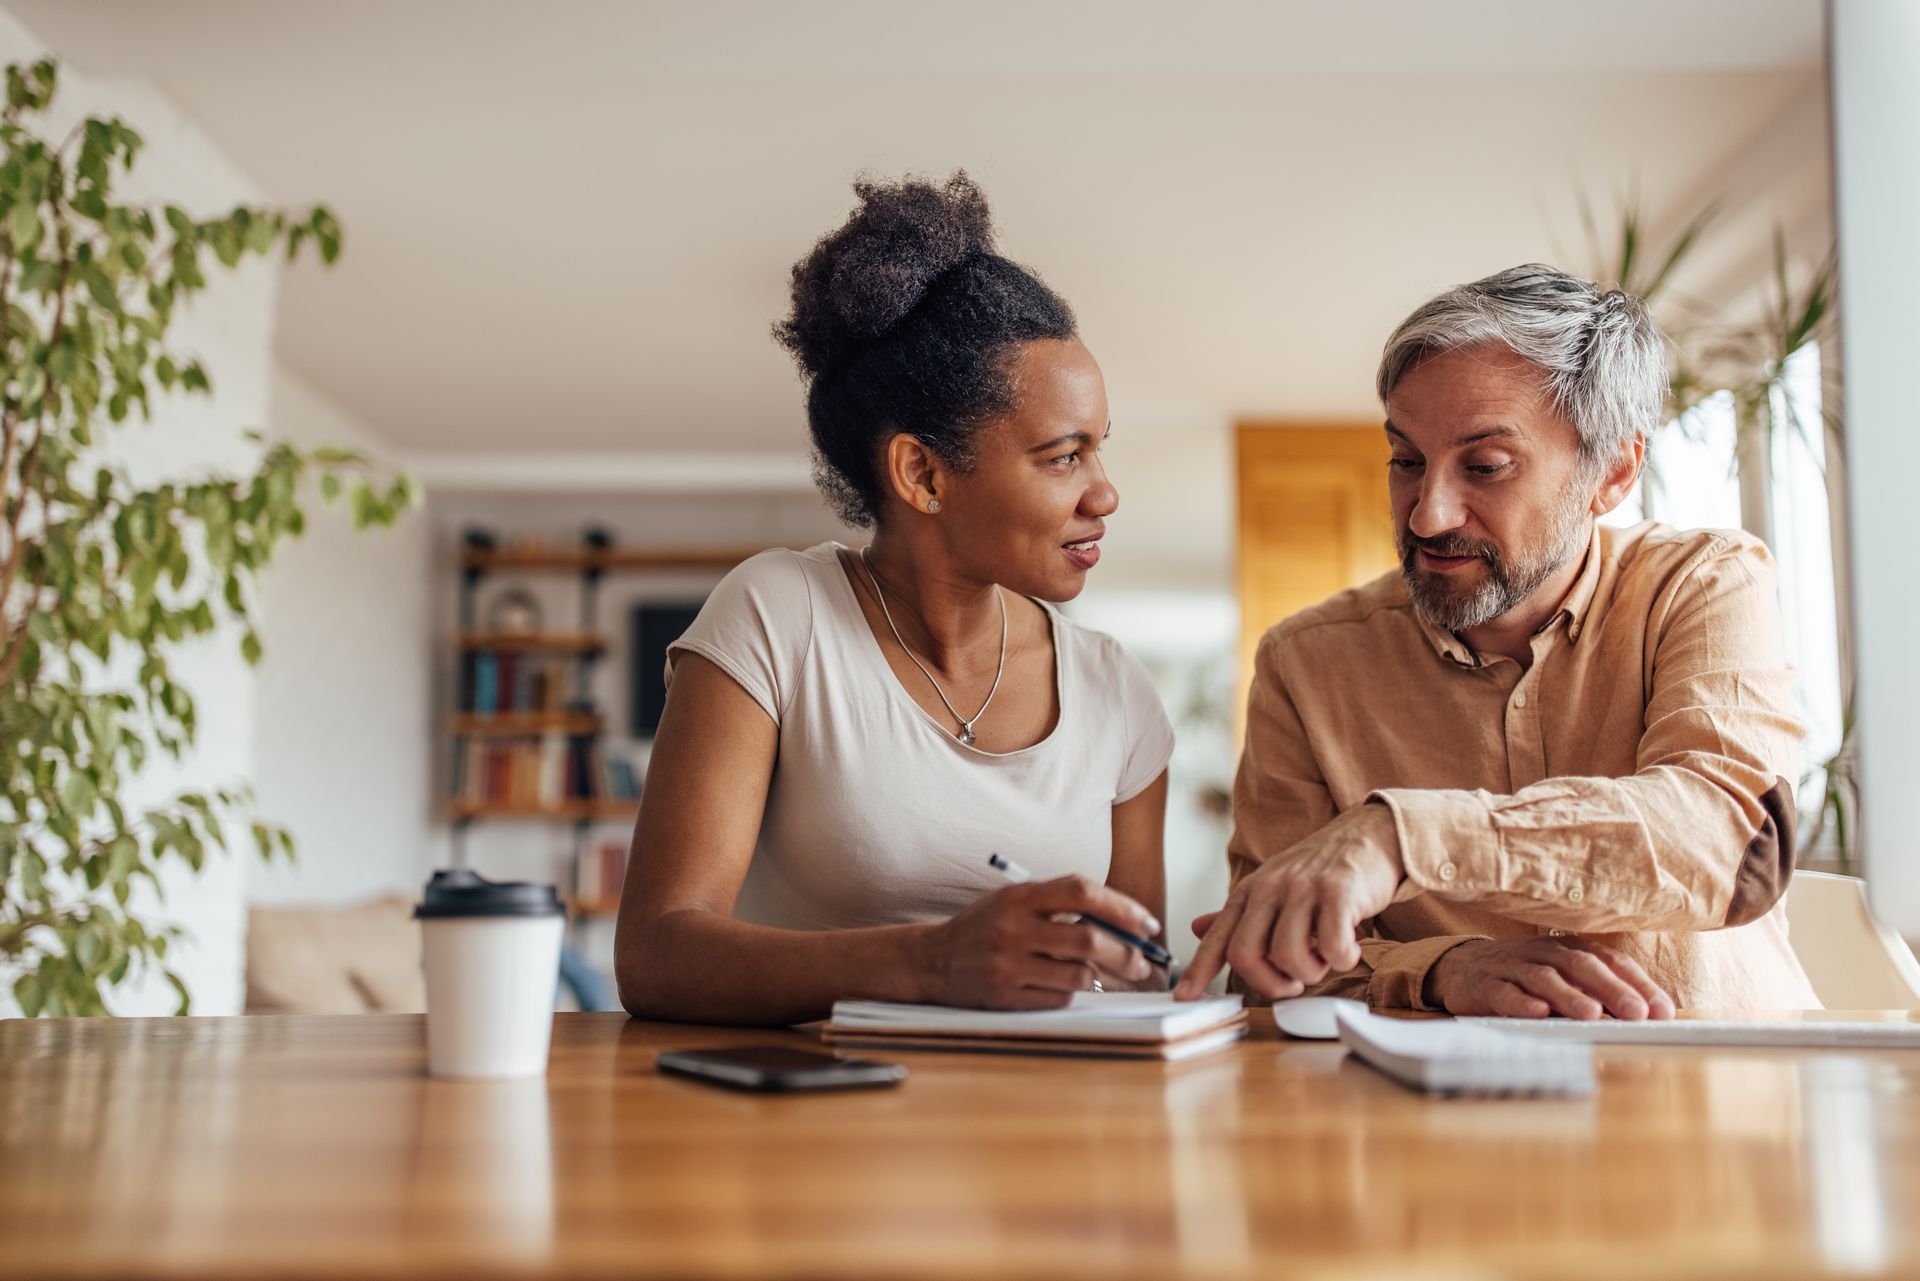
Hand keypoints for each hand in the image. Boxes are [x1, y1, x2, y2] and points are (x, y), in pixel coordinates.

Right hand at [915, 875, 1160, 1009]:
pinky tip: (1060, 985)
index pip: (1082, 892)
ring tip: (1098, 973)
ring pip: (1079, 974)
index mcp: (1019, 896)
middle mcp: (1013, 928)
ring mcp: (1008, 965)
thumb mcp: (1014, 900)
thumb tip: (1122, 921)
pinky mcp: (1005, 997)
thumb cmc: (985, 927)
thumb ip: (1059, 903)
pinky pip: (1058, 998)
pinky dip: (1070, 992)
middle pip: (1088, 938)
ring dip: (1098, 976)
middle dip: (1126, 952)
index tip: (1147, 924)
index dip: (1122, 907)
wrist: (932, 960)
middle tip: (1142, 962)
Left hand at [1174, 804, 1401, 999]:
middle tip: (1294, 983)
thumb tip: (1196, 929)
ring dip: (1311, 972)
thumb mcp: (1274, 887)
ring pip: (1287, 956)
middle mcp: (1270, 888)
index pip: (1218, 937)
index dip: (1199, 971)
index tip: (1185, 998)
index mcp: (1250, 892)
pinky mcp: (1338, 892)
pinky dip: (1342, 960)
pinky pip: (1332, 946)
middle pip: (1245, 954)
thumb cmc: (1321, 871)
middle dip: (1269, 984)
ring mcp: (1303, 889)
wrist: (1369, 834)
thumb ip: (1239, 916)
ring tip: (1326, 958)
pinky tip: (1349, 949)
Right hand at [1425, 937, 1675, 1019]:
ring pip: (1543, 978)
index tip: (1663, 1011)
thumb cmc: (1521, 977)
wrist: (1458, 968)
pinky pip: (1503, 992)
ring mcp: (1511, 967)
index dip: (1638, 983)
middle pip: (1580, 966)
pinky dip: (1522, 1003)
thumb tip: (1641, 1017)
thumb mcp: (1560, 977)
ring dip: (1569, 996)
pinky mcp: (1483, 984)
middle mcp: (1542, 953)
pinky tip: (1539, 1014)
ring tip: (1592, 1015)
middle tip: (1637, 1014)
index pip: (1609, 961)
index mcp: (1566, 949)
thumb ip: (1594, 993)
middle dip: (1612, 990)